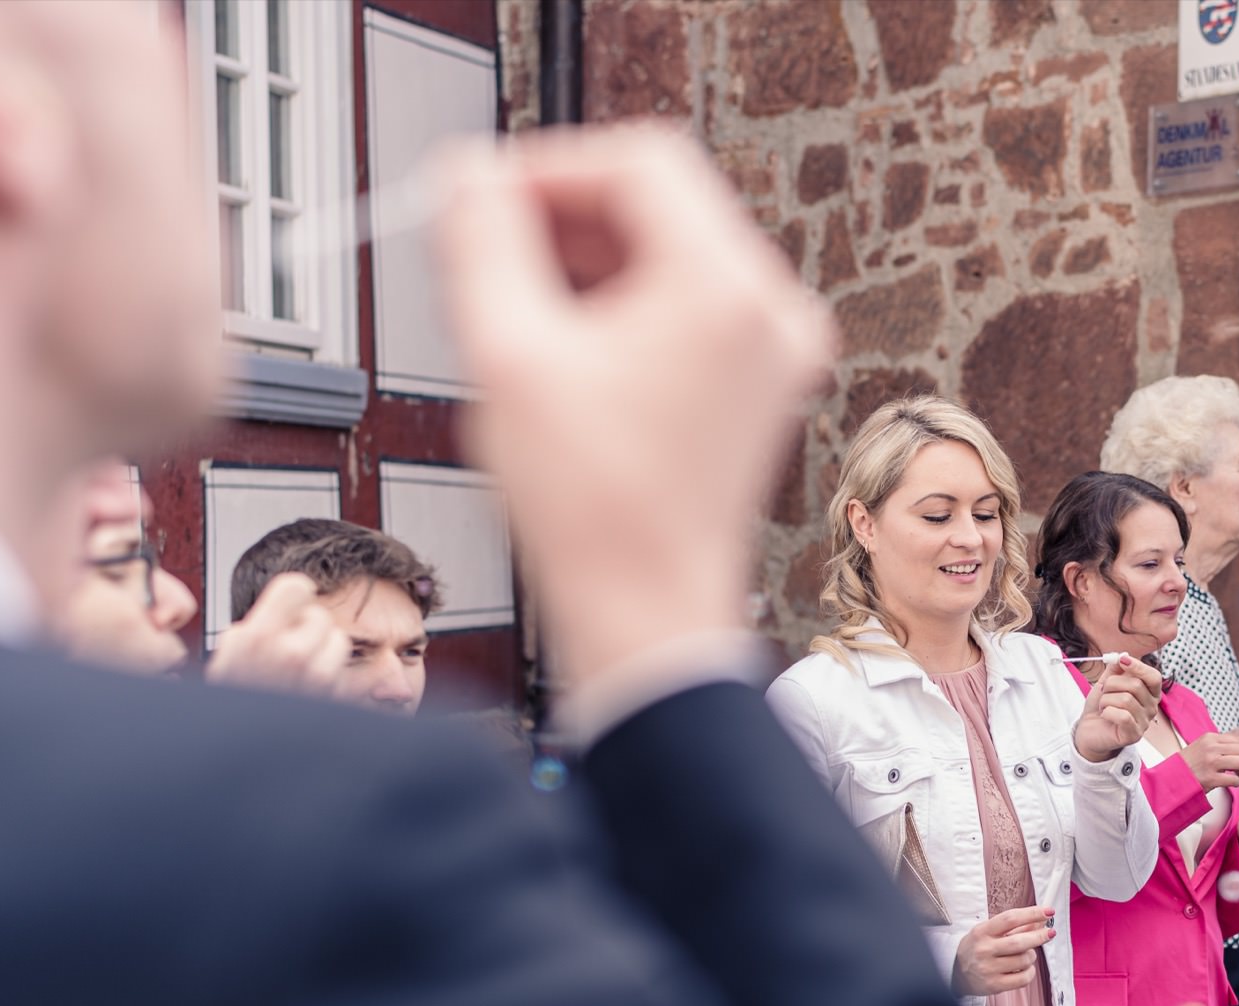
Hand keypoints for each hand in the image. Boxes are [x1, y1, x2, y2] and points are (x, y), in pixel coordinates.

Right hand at [205, 574, 349, 697]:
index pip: (297, 587)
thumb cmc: (233, 704)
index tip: (293, 608)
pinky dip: (351, 676)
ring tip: (303, 673)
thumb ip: (260, 626)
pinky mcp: (338, 700)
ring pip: (339, 643)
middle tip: (289, 651)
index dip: (296, 598)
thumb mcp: (230, 657)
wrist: (239, 754)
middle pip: (321, 617)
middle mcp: (291, 655)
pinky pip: (363, 674)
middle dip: (307, 631)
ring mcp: (319, 680)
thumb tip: (290, 603)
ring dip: (326, 653)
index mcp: (257, 639)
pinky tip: (330, 684)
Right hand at [432, 128, 833, 692]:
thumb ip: (480, 240)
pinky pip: (687, 309)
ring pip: (669, 256)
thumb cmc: (597, 513)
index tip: (488, 198)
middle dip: (563, 221)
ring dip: (588, 268)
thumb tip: (465, 178)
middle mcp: (769, 310)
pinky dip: (624, 312)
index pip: (638, 161)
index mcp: (725, 287)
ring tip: (518, 318)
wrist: (647, 610)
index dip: (548, 169)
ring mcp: (773, 350)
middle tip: (490, 254)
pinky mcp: (759, 386)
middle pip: (658, 205)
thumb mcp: (507, 353)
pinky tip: (565, 357)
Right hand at [954, 905, 1052, 996]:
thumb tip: (1040, 921)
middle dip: (1039, 936)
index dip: (1032, 914)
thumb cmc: (976, 948)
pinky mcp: (995, 985)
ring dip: (1031, 955)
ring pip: (1024, 960)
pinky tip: (1024, 968)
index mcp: (982, 932)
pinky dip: (1030, 972)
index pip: (1010, 919)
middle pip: (1019, 941)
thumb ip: (1015, 927)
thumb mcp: (989, 932)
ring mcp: (989, 969)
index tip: (1048, 911)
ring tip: (1025, 954)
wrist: (956, 973)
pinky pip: (1024, 978)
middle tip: (1050, 933)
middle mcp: (984, 950)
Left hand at [1071, 656, 1163, 761]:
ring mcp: (1144, 722)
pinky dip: (1107, 712)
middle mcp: (1151, 707)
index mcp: (1149, 693)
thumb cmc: (1101, 707)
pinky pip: (1122, 716)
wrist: (1089, 730)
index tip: (1122, 660)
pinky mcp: (1134, 735)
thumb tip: (1123, 655)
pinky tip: (1105, 716)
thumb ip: (1115, 669)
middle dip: (1112, 684)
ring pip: (1126, 699)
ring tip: (1103, 706)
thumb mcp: (1106, 683)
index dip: (1138, 666)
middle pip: (1136, 685)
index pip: (1154, 677)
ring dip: (1106, 700)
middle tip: (1103, 692)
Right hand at [1183, 733, 1238, 791]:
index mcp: (1210, 738)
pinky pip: (1234, 779)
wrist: (1170, 778)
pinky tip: (1232, 783)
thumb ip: (1220, 746)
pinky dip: (1238, 782)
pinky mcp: (1210, 778)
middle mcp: (1211, 748)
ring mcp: (1210, 763)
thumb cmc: (1187, 765)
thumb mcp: (1202, 747)